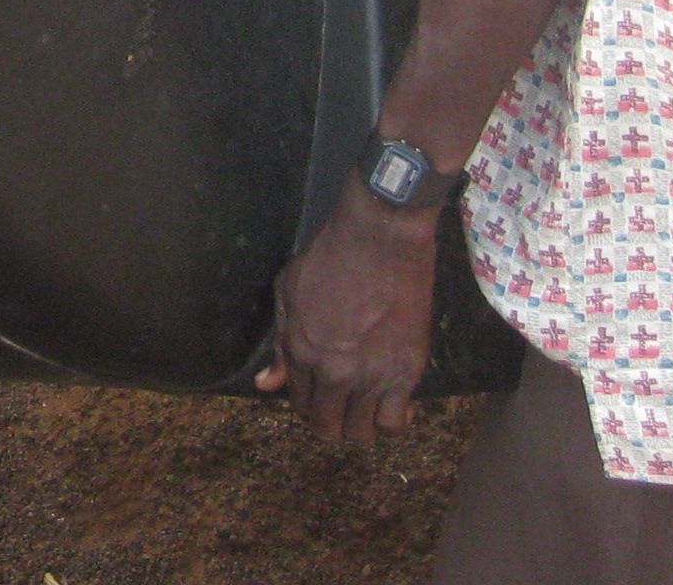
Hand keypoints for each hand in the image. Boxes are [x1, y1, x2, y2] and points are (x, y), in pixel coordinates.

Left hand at [254, 183, 439, 442]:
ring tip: (369, 407)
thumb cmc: (331, 258)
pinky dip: (394, 422)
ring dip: (362, 425)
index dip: (309, 404)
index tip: (321, 395)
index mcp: (300, 351)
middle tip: (344, 405)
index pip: (300, 404)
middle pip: (328, 427)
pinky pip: (395, 423)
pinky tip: (395, 406)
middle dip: (333, 422)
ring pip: (361, 432)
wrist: (380, 239)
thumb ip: (281, 345)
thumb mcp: (289, 293)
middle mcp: (332, 371)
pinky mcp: (405, 374)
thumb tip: (266, 385)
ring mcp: (369, 376)